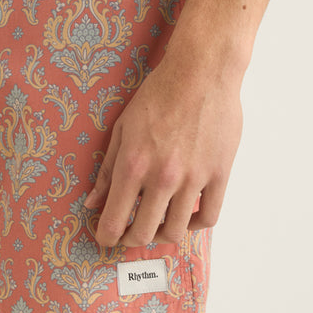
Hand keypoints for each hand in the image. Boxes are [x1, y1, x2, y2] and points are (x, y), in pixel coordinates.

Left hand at [84, 54, 242, 246]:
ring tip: (157, 225)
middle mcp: (162, 178)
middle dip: (131, 239)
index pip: (114, 221)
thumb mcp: (122, 129)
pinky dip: (196, 224)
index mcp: (133, 166)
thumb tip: (92, 202)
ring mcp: (193, 179)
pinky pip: (209, 216)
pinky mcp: (220, 174)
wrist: (200, 72)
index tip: (105, 240)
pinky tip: (187, 215)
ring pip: (177, 231)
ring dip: (162, 235)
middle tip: (129, 233)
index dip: (106, 238)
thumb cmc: (158, 95)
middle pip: (144, 233)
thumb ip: (107, 171)